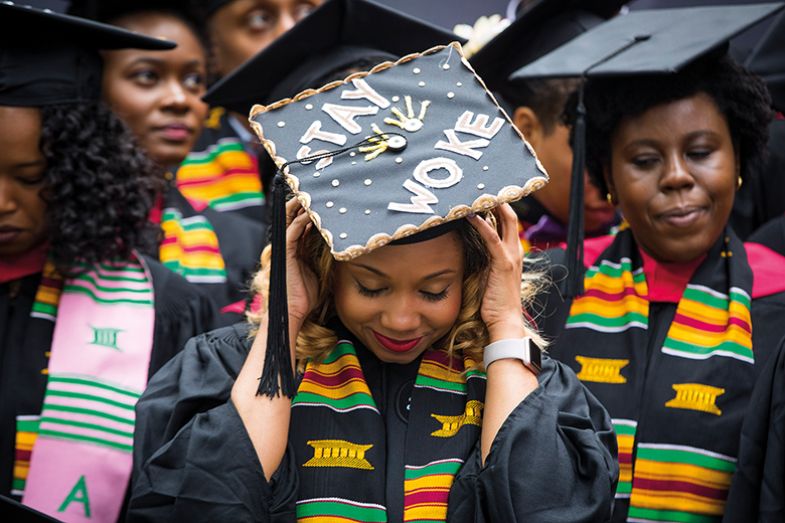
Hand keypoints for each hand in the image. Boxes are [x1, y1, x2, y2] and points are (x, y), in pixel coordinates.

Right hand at [284, 198, 317, 330]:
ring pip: (291, 219)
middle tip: (320, 190)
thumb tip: (343, 246)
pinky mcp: (284, 253)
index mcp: (298, 248)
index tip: (325, 199)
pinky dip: (300, 221)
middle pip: (295, 216)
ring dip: (302, 206)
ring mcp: (286, 248)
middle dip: (305, 203)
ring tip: (314, 195)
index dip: (312, 209)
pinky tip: (311, 214)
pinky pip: (292, 231)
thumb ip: (326, 257)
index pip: (303, 222)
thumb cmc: (308, 295)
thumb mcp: (321, 270)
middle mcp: (290, 244)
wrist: (295, 311)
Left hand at [468, 204, 526, 340]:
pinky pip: (493, 238)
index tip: (485, 195)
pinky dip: (483, 225)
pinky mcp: (502, 263)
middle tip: (482, 186)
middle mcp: (514, 251)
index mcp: (511, 254)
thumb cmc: (493, 303)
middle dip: (498, 199)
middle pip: (510, 216)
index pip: (508, 223)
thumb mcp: (488, 276)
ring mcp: (510, 256)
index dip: (499, 207)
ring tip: (476, 193)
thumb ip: (483, 261)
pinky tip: (472, 215)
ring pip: (504, 222)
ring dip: (490, 206)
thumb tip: (468, 249)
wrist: (505, 321)